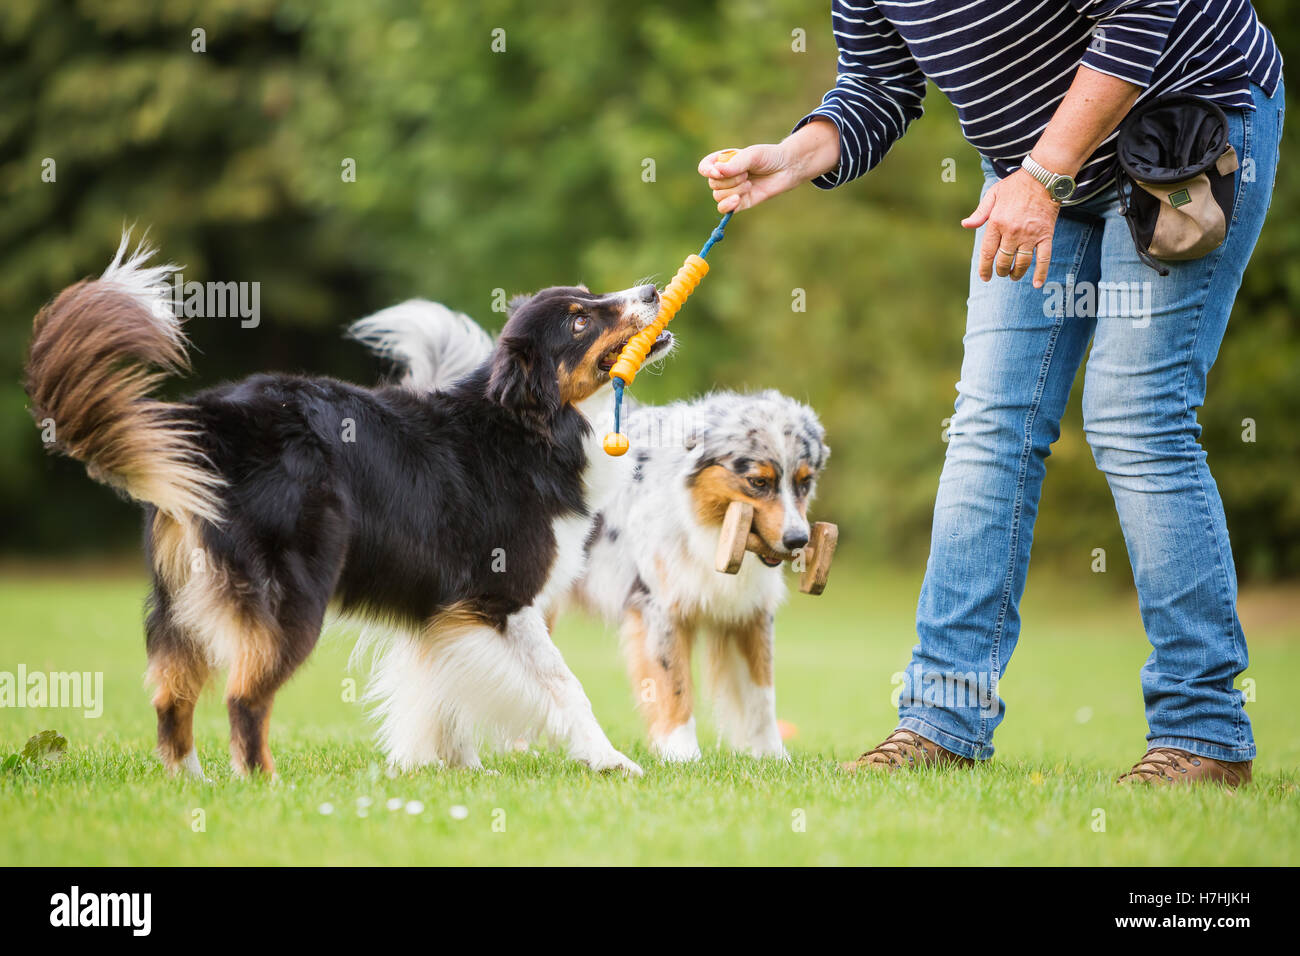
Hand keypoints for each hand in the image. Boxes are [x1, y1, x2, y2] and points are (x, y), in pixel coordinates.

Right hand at [698, 144, 801, 213]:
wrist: (787, 169)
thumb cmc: (769, 157)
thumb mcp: (752, 155)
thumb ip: (735, 164)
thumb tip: (717, 172)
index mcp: (723, 161)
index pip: (705, 167)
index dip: (707, 170)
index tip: (717, 171)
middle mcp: (725, 176)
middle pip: (713, 184)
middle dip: (729, 180)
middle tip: (747, 174)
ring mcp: (731, 190)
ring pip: (718, 196)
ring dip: (734, 190)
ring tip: (749, 183)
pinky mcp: (739, 203)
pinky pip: (724, 209)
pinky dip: (728, 205)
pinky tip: (737, 200)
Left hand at [962, 168, 1059, 286]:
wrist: (1043, 177)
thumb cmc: (1016, 186)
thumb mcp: (993, 195)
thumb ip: (980, 213)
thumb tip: (965, 225)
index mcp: (997, 223)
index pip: (987, 253)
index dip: (985, 268)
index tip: (984, 277)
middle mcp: (1012, 231)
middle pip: (1003, 260)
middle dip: (1000, 271)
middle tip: (1001, 273)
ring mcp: (1030, 235)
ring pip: (1021, 263)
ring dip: (1016, 273)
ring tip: (1013, 276)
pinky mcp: (1046, 235)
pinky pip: (1044, 259)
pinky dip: (1041, 273)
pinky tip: (1037, 285)